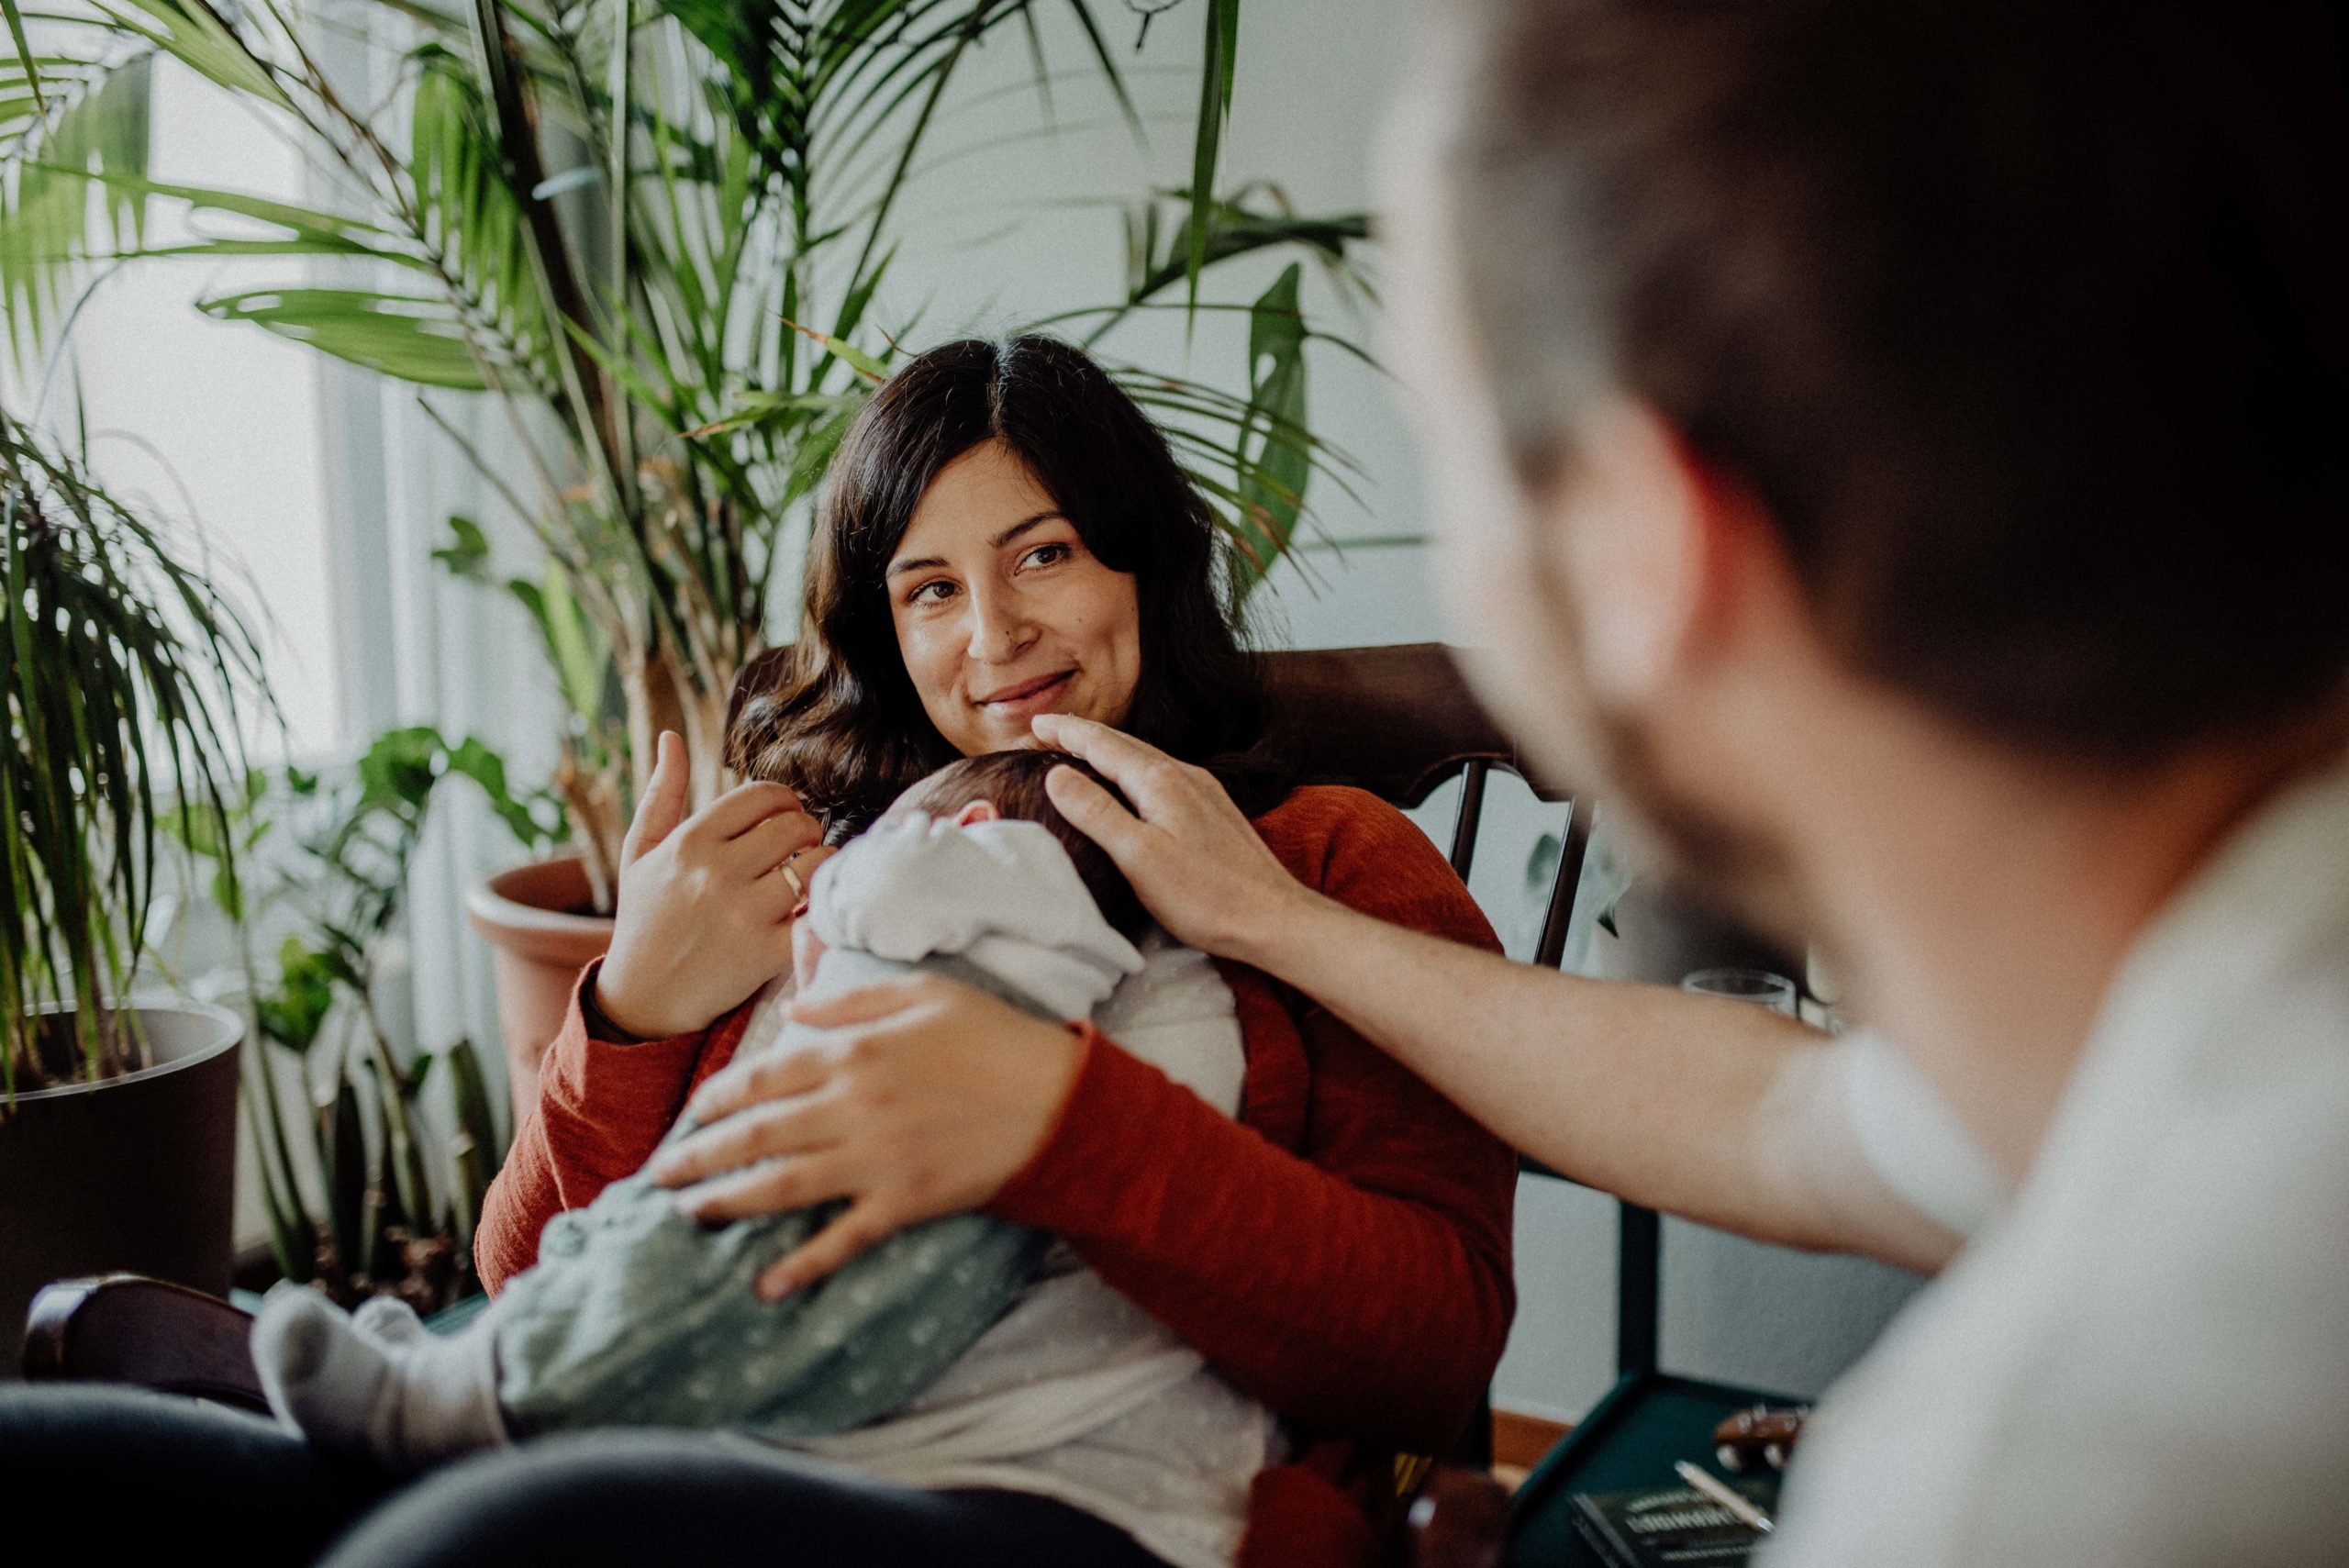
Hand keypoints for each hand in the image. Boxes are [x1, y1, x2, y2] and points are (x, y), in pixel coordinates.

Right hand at [592, 731, 832, 1038]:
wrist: (643, 999)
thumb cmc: (644, 919)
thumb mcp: (639, 853)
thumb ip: (660, 794)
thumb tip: (670, 737)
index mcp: (690, 841)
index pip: (762, 795)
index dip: (784, 801)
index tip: (784, 818)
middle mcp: (716, 872)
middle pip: (795, 826)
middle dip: (807, 831)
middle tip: (802, 847)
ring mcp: (743, 913)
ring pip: (816, 864)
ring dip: (823, 866)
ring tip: (809, 875)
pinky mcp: (765, 953)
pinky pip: (817, 915)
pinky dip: (825, 908)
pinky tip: (814, 909)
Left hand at [646, 975, 1084, 1297]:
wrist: (1060, 1101)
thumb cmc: (997, 1038)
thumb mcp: (926, 992)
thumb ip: (853, 998)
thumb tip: (796, 1012)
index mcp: (855, 1052)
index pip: (764, 1077)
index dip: (717, 1098)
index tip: (690, 1112)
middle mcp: (854, 1107)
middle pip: (757, 1135)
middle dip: (700, 1156)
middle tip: (659, 1176)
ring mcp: (877, 1160)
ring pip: (783, 1186)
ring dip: (729, 1203)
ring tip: (689, 1214)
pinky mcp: (905, 1202)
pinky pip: (843, 1239)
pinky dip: (803, 1265)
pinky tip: (765, 1286)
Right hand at [1030, 712, 1317, 961]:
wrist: (1273, 917)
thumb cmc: (1205, 895)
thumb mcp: (1138, 856)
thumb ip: (1096, 812)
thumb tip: (1057, 773)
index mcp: (1160, 780)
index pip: (1102, 743)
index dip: (1065, 731)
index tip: (1034, 723)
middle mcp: (1184, 774)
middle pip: (1123, 744)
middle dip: (1082, 735)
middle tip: (1046, 733)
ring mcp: (1203, 791)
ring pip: (1145, 758)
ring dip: (1108, 751)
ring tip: (1080, 753)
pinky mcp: (1214, 810)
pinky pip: (1163, 776)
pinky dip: (1133, 770)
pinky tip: (1132, 785)